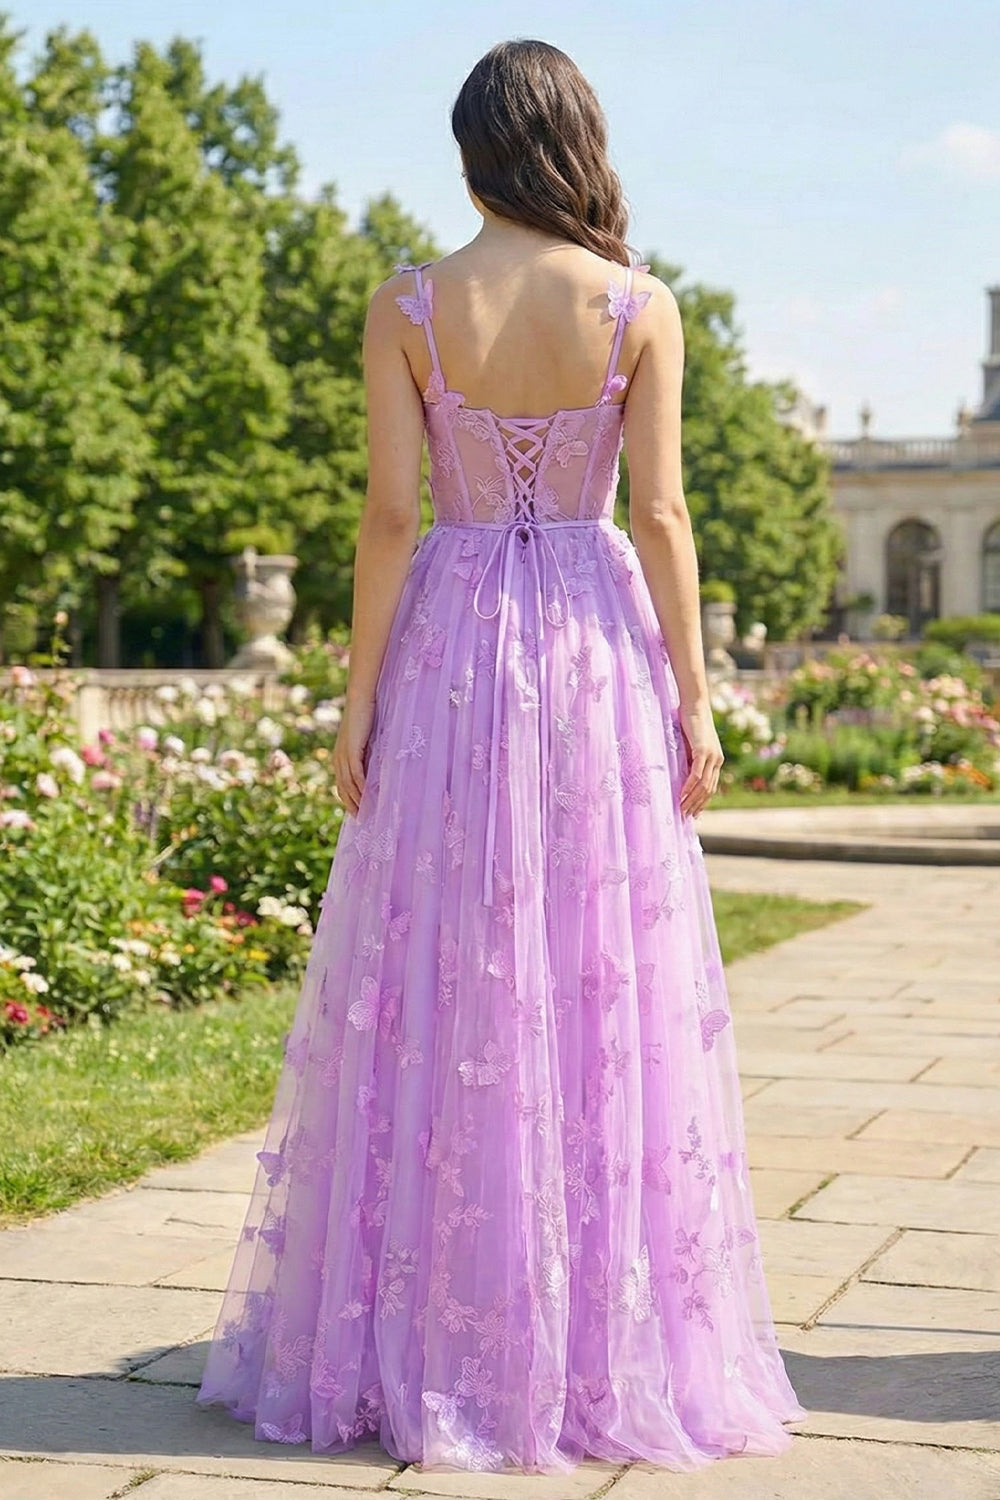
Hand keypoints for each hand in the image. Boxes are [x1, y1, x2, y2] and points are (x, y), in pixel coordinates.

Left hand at [332, 696, 374, 816]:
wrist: (361, 699)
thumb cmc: (365, 716)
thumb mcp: (364, 740)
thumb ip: (366, 754)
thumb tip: (375, 767)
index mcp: (339, 757)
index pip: (342, 785)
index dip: (348, 800)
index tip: (358, 813)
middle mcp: (338, 759)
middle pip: (343, 789)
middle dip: (352, 805)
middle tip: (362, 820)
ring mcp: (343, 756)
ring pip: (349, 785)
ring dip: (357, 800)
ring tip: (367, 813)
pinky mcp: (351, 751)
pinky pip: (355, 775)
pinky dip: (361, 788)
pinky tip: (368, 797)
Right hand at [677, 699, 723, 817]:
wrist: (695, 704)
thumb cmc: (690, 722)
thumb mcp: (691, 745)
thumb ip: (690, 759)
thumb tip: (681, 773)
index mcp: (716, 760)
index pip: (711, 786)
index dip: (703, 801)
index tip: (695, 813)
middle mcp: (717, 760)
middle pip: (709, 789)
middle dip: (697, 804)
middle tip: (686, 816)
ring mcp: (712, 756)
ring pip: (703, 785)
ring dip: (692, 799)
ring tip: (682, 810)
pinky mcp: (703, 751)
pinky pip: (697, 774)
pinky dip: (689, 786)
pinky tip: (681, 795)